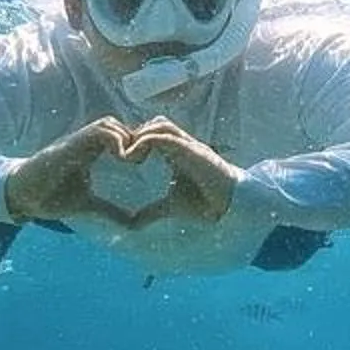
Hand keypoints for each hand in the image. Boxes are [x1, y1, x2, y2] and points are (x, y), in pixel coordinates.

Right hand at [4, 118, 142, 226]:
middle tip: (144, 160)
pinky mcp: (71, 145)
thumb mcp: (88, 204)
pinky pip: (98, 132)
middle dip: (135, 139)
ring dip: (126, 138)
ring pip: (109, 124)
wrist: (23, 195)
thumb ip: (109, 211)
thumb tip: (132, 225)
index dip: (135, 146)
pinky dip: (115, 140)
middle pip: (118, 126)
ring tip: (133, 160)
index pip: (118, 138)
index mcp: (90, 153)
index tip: (144, 164)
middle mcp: (85, 144)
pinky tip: (122, 158)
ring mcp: (77, 142)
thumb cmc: (51, 196)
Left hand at [121, 118, 242, 228]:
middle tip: (122, 155)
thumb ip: (151, 212)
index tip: (122, 159)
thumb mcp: (170, 206)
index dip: (137, 141)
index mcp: (179, 154)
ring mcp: (188, 145)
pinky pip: (163, 136)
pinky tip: (134, 158)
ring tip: (128, 156)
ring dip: (140, 135)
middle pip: (156, 123)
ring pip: (160, 124)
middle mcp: (184, 145)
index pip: (155, 134)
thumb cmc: (205, 204)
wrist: (227, 207)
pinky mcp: (190, 149)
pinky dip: (144, 142)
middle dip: (136, 134)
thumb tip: (133, 225)